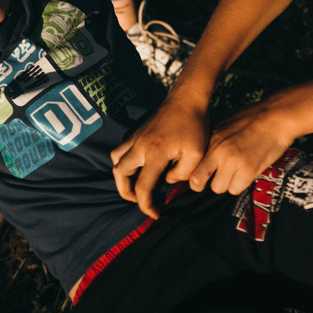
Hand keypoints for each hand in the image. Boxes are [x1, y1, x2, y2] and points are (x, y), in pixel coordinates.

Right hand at [110, 95, 208, 218]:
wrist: (187, 99)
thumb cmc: (195, 125)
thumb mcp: (196, 153)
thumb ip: (182, 173)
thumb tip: (168, 181)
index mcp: (155, 154)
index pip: (142, 187)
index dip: (146, 206)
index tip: (156, 214)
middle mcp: (140, 146)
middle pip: (120, 174)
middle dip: (126, 192)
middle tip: (140, 200)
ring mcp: (136, 137)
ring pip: (116, 160)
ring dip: (122, 176)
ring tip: (135, 184)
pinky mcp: (137, 131)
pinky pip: (122, 149)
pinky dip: (124, 161)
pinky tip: (139, 165)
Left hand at [188, 99, 296, 195]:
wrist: (276, 118)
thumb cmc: (250, 118)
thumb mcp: (223, 121)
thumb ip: (209, 137)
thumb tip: (196, 151)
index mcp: (210, 139)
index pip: (190, 165)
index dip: (192, 173)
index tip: (199, 174)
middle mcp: (218, 151)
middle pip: (197, 182)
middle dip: (203, 183)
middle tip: (212, 178)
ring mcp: (233, 162)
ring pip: (218, 188)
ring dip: (224, 183)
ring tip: (233, 172)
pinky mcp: (249, 170)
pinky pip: (236, 189)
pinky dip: (239, 184)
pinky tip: (244, 173)